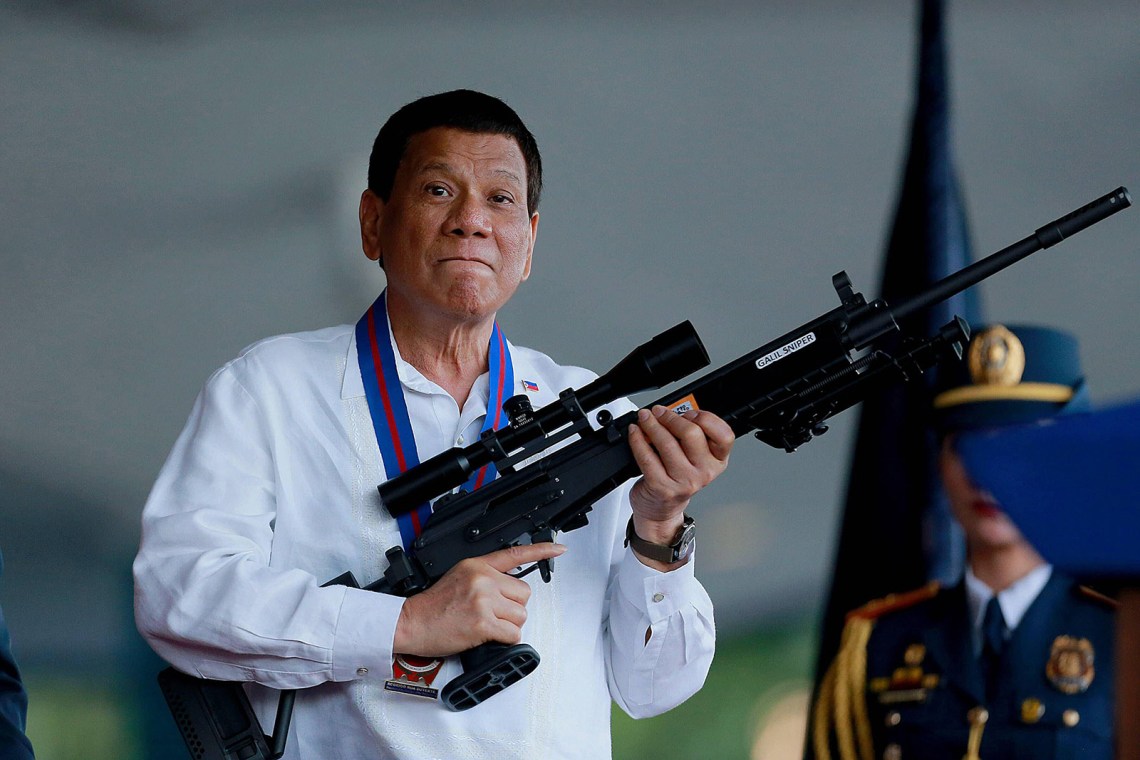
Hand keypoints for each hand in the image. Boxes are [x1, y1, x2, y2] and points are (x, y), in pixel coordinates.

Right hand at [393, 542, 565, 656]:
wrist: (411, 622)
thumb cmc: (433, 605)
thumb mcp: (458, 576)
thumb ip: (485, 576)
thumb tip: (508, 588)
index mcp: (478, 565)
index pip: (515, 554)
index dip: (541, 551)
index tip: (558, 549)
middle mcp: (483, 579)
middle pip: (524, 594)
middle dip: (512, 607)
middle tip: (491, 613)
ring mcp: (484, 601)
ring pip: (521, 615)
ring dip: (508, 625)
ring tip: (485, 624)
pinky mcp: (483, 623)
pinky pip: (513, 634)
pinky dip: (504, 639)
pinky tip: (487, 636)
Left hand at [627, 406, 733, 546]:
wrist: (661, 510)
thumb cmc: (676, 479)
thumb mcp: (693, 458)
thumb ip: (691, 436)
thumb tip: (673, 411)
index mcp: (717, 461)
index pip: (725, 435)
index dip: (706, 418)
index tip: (689, 412)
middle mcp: (704, 472)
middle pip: (692, 433)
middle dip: (671, 417)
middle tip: (658, 412)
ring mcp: (684, 481)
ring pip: (667, 443)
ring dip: (651, 425)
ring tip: (644, 418)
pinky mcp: (662, 486)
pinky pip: (646, 456)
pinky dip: (637, 439)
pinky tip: (635, 432)